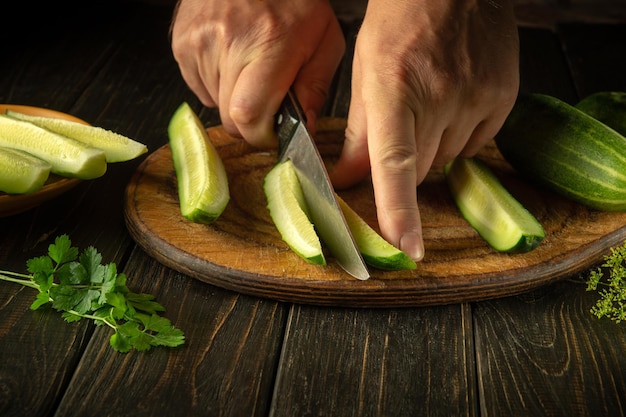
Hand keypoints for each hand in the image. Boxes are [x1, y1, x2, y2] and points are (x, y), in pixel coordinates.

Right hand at [170, 0, 345, 146]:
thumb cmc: (295, 1)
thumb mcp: (324, 41)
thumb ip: (316, 88)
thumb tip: (303, 128)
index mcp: (269, 44)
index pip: (249, 115)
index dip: (261, 135)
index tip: (273, 132)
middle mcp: (228, 42)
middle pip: (230, 118)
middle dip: (250, 122)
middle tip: (266, 101)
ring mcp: (199, 42)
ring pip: (214, 104)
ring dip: (233, 100)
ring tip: (250, 69)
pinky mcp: (182, 42)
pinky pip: (199, 87)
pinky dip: (216, 85)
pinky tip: (232, 60)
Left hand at [331, 0, 519, 260]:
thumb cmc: (399, 21)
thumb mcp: (365, 71)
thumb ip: (360, 132)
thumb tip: (349, 179)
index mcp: (396, 86)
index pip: (395, 163)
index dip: (399, 210)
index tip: (407, 247)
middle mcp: (440, 95)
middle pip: (419, 168)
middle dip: (403, 163)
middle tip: (401, 126)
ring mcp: (477, 96)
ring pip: (447, 158)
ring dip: (432, 147)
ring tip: (427, 103)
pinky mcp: (502, 97)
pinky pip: (475, 144)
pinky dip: (458, 136)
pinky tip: (451, 103)